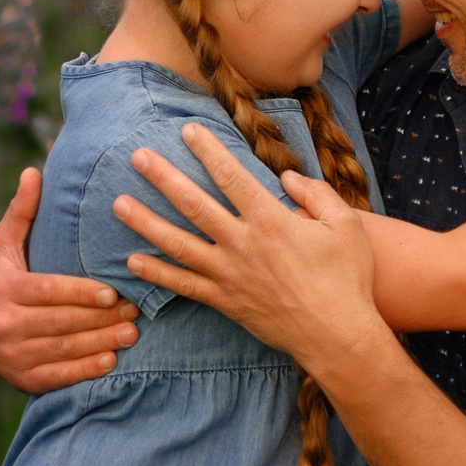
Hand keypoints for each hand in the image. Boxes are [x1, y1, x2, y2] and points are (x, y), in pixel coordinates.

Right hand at [0, 166, 141, 392]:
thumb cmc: (2, 279)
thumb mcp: (5, 246)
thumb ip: (22, 212)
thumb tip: (33, 171)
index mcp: (1, 289)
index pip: (48, 291)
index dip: (81, 293)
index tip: (113, 292)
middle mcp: (2, 324)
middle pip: (60, 321)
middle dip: (100, 318)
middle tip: (135, 311)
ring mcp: (10, 356)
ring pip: (63, 348)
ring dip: (101, 342)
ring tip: (133, 332)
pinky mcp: (22, 380)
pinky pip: (58, 375)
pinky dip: (85, 369)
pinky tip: (111, 360)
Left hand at [112, 125, 385, 365]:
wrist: (337, 336)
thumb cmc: (347, 279)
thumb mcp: (345, 225)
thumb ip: (316, 193)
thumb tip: (286, 177)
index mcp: (271, 220)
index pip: (231, 175)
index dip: (207, 149)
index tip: (187, 130)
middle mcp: (243, 244)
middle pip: (193, 204)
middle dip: (163, 177)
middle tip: (137, 157)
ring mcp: (230, 274)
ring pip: (178, 243)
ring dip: (146, 222)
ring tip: (118, 205)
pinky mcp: (225, 301)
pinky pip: (184, 285)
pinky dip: (157, 273)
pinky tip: (133, 261)